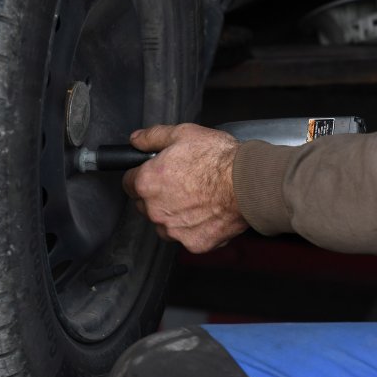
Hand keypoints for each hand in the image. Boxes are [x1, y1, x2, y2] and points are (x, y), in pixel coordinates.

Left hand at [122, 124, 249, 252]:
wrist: (248, 184)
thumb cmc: (218, 159)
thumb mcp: (183, 134)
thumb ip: (153, 137)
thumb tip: (136, 140)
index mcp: (147, 183)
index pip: (128, 183)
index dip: (141, 175)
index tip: (155, 173)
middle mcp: (155, 210)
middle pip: (145, 205)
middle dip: (157, 195)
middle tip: (181, 183)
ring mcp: (174, 230)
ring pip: (164, 224)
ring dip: (173, 214)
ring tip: (196, 198)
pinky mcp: (193, 243)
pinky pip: (186, 236)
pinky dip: (194, 228)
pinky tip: (207, 212)